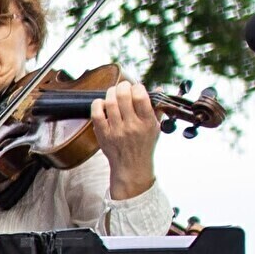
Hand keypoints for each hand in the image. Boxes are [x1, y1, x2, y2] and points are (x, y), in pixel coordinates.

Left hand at [93, 79, 162, 198]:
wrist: (131, 167)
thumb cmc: (144, 145)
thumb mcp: (155, 128)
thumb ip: (157, 108)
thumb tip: (157, 88)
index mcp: (147, 123)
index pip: (141, 97)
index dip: (137, 87)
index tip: (137, 87)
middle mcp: (132, 126)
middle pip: (123, 97)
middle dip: (123, 86)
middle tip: (123, 86)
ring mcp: (116, 130)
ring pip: (110, 103)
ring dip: (111, 93)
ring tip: (114, 92)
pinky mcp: (103, 134)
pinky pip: (96, 114)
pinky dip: (97, 104)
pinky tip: (102, 103)